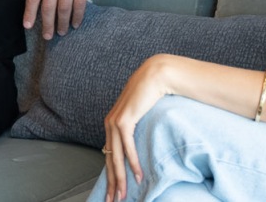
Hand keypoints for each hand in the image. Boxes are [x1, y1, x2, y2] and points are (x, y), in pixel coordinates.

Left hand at [22, 0, 108, 38]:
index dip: (29, 13)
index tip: (28, 26)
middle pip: (48, 6)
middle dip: (47, 24)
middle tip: (48, 36)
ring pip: (64, 7)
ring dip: (62, 22)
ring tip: (62, 32)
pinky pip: (80, 2)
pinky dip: (77, 15)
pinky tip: (76, 23)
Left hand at [100, 55, 175, 201]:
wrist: (156, 75)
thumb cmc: (152, 94)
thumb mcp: (142, 115)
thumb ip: (137, 128)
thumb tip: (139, 143)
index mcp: (112, 124)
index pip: (109, 155)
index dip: (111, 175)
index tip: (114, 192)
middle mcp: (109, 124)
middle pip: (109, 160)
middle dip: (112, 183)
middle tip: (113, 201)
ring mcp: (115, 122)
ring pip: (116, 157)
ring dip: (120, 178)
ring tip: (123, 195)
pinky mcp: (124, 120)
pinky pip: (128, 147)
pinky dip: (133, 163)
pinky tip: (138, 176)